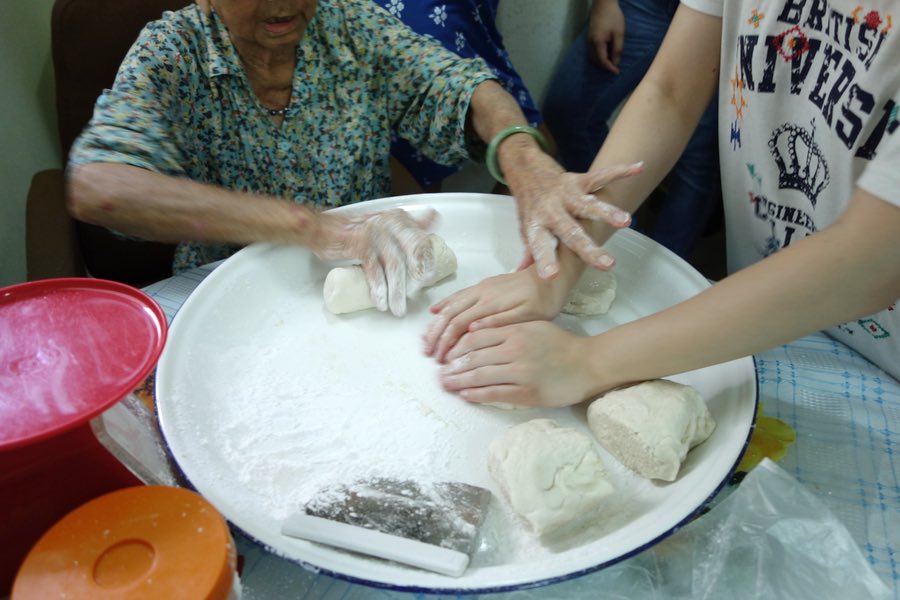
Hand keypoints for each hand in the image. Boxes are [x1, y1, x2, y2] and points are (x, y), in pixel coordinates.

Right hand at [311, 208, 436, 315]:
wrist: (322, 229)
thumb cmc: (355, 230)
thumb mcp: (386, 223)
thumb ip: (410, 224)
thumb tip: (434, 218)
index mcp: (399, 219)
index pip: (422, 240)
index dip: (428, 261)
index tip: (429, 278)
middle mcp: (390, 223)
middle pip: (413, 251)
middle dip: (417, 277)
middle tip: (416, 295)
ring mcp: (375, 233)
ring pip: (394, 266)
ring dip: (397, 291)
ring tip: (398, 309)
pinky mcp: (360, 245)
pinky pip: (374, 271)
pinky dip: (378, 290)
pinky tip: (381, 303)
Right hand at [423, 265, 573, 361]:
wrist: (551, 277)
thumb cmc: (544, 300)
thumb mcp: (529, 316)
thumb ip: (500, 322)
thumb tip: (473, 328)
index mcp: (491, 303)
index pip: (460, 324)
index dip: (447, 342)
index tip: (441, 358)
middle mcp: (482, 293)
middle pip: (450, 314)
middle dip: (437, 334)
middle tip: (428, 353)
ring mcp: (481, 288)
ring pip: (451, 304)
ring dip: (437, 322)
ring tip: (427, 337)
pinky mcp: (484, 285)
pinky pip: (459, 295)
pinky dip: (445, 304)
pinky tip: (435, 311)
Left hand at [438, 321, 597, 407]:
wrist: (587, 363)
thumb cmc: (560, 344)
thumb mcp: (533, 327)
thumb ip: (506, 328)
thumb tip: (475, 329)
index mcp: (515, 331)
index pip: (475, 338)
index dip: (456, 348)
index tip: (446, 355)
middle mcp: (515, 350)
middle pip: (473, 358)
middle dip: (452, 367)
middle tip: (439, 374)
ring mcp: (520, 373)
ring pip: (481, 376)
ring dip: (459, 382)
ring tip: (446, 385)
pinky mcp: (527, 393)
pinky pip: (495, 394)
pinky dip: (477, 395)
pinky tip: (466, 395)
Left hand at [509, 158, 641, 278]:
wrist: (526, 170)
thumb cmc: (530, 206)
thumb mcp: (526, 230)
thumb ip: (530, 252)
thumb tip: (522, 273)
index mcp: (536, 226)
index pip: (539, 247)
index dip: (544, 260)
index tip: (551, 275)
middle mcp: (551, 210)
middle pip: (571, 232)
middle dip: (589, 248)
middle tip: (608, 264)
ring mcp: (565, 194)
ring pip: (588, 205)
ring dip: (607, 212)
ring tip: (625, 222)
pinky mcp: (577, 180)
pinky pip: (600, 176)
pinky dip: (619, 172)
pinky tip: (637, 168)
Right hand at [588, 0, 624, 72]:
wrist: (603, 4)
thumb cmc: (613, 17)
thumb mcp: (619, 33)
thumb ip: (617, 49)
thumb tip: (616, 62)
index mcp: (597, 43)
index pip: (602, 61)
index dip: (609, 68)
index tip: (617, 72)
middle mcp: (590, 44)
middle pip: (596, 61)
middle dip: (605, 67)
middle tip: (615, 68)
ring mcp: (588, 41)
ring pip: (593, 58)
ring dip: (601, 63)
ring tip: (611, 63)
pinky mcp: (589, 38)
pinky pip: (592, 52)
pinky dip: (598, 57)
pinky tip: (606, 55)